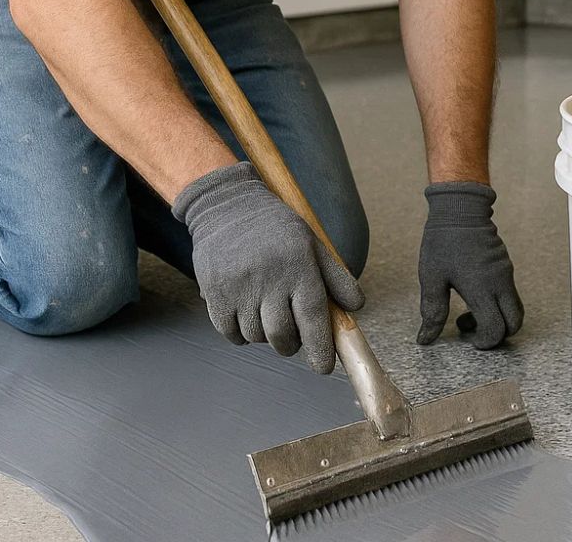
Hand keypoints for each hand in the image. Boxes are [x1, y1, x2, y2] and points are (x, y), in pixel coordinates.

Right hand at [171, 162, 363, 373]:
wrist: (228, 205)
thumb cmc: (276, 227)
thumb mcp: (312, 243)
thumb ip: (336, 277)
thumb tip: (356, 308)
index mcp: (298, 265)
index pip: (313, 316)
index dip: (320, 347)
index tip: (323, 366)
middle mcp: (270, 277)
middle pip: (283, 336)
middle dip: (291, 344)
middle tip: (292, 335)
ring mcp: (240, 287)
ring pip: (256, 337)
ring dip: (264, 336)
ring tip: (266, 314)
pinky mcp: (215, 293)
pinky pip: (230, 334)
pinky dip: (240, 334)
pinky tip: (246, 314)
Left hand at [416, 181, 523, 348]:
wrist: (460, 208)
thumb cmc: (444, 240)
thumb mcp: (432, 278)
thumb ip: (432, 310)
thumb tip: (426, 337)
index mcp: (482, 289)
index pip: (495, 329)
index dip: (484, 342)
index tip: (469, 339)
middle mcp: (500, 283)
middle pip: (514, 323)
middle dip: (498, 335)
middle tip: (474, 331)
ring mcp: (506, 273)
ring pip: (515, 308)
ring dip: (498, 319)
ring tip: (469, 313)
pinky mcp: (505, 265)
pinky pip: (509, 293)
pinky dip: (497, 304)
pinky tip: (472, 295)